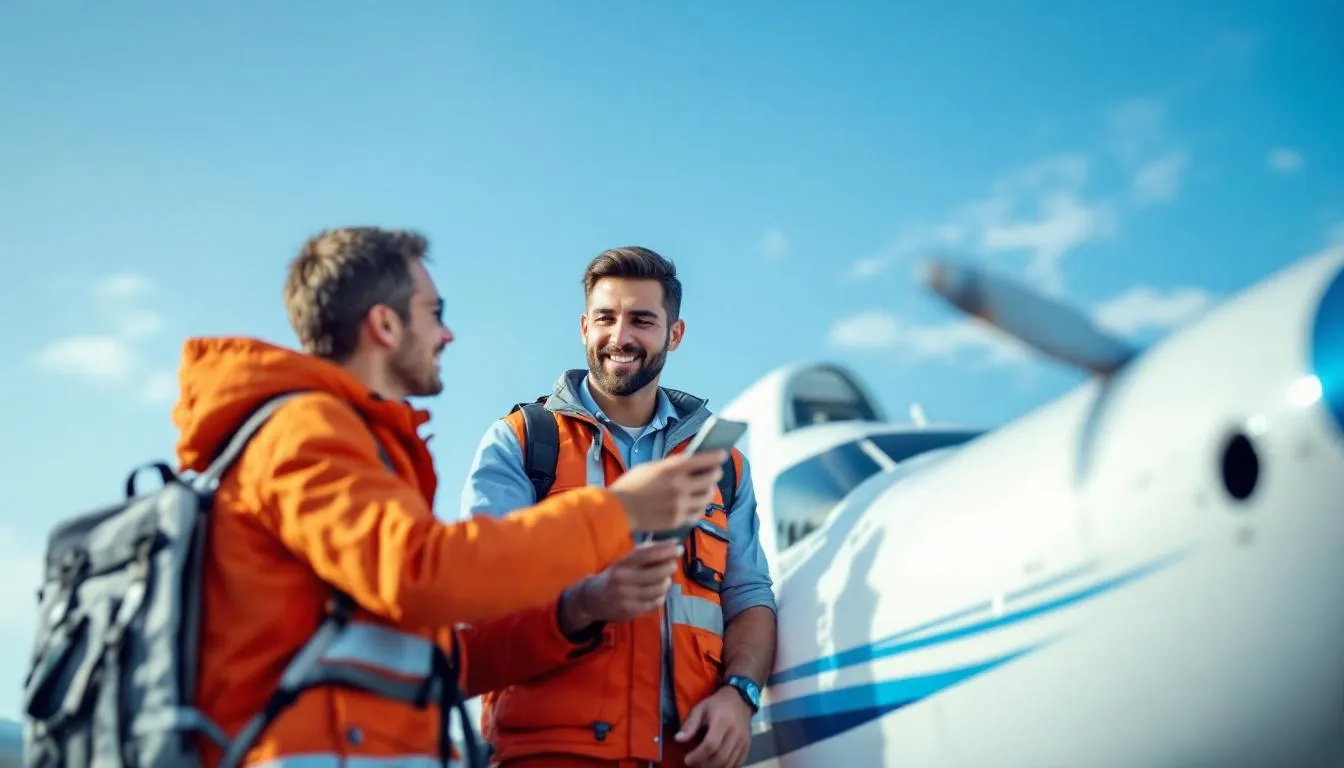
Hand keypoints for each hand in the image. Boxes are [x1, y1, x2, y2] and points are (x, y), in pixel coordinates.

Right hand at [558, 542, 681, 631]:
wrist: (591, 600)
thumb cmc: (613, 576)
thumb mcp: (624, 561)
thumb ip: (645, 552)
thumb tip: (672, 543)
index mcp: (622, 563)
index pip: (647, 554)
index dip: (665, 550)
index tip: (679, 547)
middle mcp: (623, 579)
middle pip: (657, 572)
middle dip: (669, 567)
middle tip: (672, 564)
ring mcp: (627, 596)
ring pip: (658, 588)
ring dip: (666, 582)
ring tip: (665, 579)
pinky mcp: (630, 611)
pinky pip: (654, 603)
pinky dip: (661, 596)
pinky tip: (658, 593)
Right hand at [609, 450, 726, 534]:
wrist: (617, 510)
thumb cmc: (630, 486)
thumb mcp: (650, 468)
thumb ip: (670, 466)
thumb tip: (690, 464)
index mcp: (672, 469)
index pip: (704, 459)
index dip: (717, 456)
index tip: (722, 454)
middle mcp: (679, 486)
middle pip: (710, 478)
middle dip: (715, 474)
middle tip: (715, 472)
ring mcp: (680, 504)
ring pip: (707, 497)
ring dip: (709, 491)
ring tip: (707, 489)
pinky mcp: (678, 519)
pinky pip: (697, 513)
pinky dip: (699, 507)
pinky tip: (696, 504)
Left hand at [675, 685, 752, 767]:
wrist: (740, 700)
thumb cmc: (717, 705)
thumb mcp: (700, 708)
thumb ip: (690, 724)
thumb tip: (678, 739)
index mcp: (722, 721)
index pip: (711, 744)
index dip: (697, 756)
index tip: (687, 760)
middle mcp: (735, 733)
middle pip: (720, 757)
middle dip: (704, 765)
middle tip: (693, 765)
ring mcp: (743, 741)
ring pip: (729, 764)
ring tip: (701, 766)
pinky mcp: (747, 747)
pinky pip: (737, 764)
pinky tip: (714, 766)